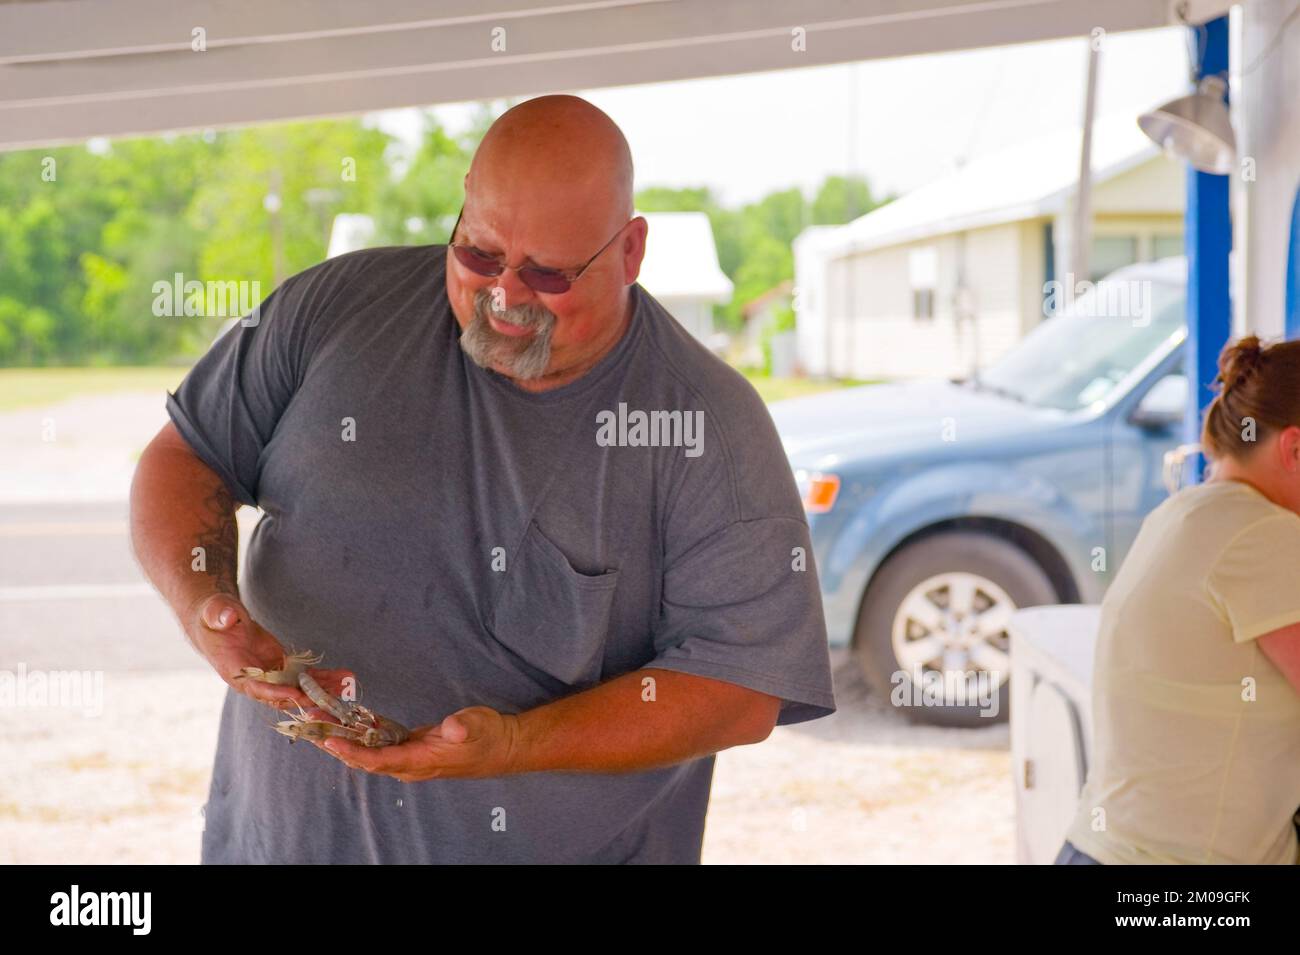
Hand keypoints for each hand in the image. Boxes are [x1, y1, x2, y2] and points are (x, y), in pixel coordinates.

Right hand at [185, 593, 353, 712]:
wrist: (217, 622)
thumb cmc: (212, 616)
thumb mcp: (214, 612)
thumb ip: (220, 615)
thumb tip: (228, 617)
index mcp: (234, 670)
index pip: (256, 686)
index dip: (276, 691)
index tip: (296, 693)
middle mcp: (253, 678)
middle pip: (282, 694)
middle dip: (306, 698)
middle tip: (330, 701)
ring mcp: (269, 674)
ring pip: (297, 687)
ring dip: (321, 689)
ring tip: (346, 687)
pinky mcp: (280, 667)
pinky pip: (302, 676)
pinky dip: (322, 677)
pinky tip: (342, 677)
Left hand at [316, 706, 521, 781]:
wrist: (501, 747)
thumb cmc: (488, 737)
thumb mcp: (478, 726)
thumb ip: (463, 727)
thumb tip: (451, 728)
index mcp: (422, 761)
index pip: (380, 761)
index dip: (355, 754)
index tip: (331, 743)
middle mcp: (410, 764)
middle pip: (366, 760)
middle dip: (338, 745)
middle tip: (311, 726)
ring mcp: (410, 757)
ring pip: (370, 753)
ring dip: (345, 739)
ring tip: (320, 721)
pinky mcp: (411, 748)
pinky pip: (380, 744)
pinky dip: (362, 733)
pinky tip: (347, 720)